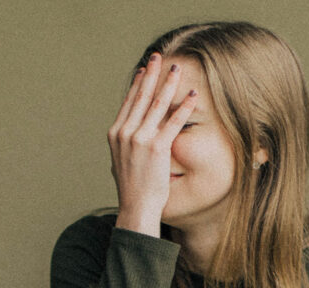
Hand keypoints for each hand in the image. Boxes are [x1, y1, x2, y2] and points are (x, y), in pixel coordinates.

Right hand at [107, 53, 197, 233]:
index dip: (138, 84)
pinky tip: (192, 95)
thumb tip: (130, 138)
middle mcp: (125, 133)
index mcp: (116, 134)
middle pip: (141, 97)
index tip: (144, 70)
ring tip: (177, 70)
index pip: (128, 102)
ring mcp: (140, 139)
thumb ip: (126, 145)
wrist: (136, 207)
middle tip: (158, 57)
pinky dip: (184, 107)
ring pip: (157, 104)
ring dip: (169, 84)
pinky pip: (173, 122)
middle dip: (151, 75)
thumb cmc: (133, 189)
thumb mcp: (122, 162)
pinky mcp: (157, 147)